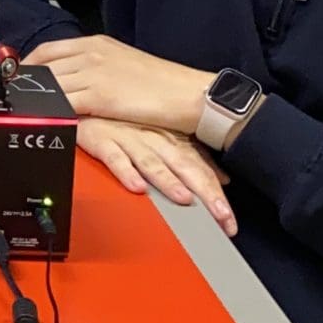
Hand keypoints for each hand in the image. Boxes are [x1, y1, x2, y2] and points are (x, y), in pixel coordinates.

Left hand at [27, 34, 215, 136]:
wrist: (187, 93)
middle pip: (43, 68)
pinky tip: (41, 120)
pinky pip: (62, 104)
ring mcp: (92, 74)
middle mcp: (90, 54)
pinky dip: (48, 112)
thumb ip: (94, 67)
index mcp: (95, 44)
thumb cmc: (161, 83)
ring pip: (49, 86)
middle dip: (24, 84)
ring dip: (32, 100)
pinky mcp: (98, 96)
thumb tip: (75, 78)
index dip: (27, 65)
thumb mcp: (122, 63)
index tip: (16, 78)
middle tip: (12, 99)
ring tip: (20, 112)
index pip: (48, 50)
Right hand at [75, 117, 235, 234]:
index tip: (229, 222)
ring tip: (184, 199)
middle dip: (204, 193)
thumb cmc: (128, 119)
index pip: (202, 170)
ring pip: (152, 163)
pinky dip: (126, 172)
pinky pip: (115, 158)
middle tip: (220, 217)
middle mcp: (155, 140)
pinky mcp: (103, 141)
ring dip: (168, 181)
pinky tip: (137, 187)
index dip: (217, 195)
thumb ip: (194, 159)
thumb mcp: (166, 136)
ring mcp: (129, 140)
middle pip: (185, 168)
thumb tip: (222, 180)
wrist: (93, 101)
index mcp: (173, 140)